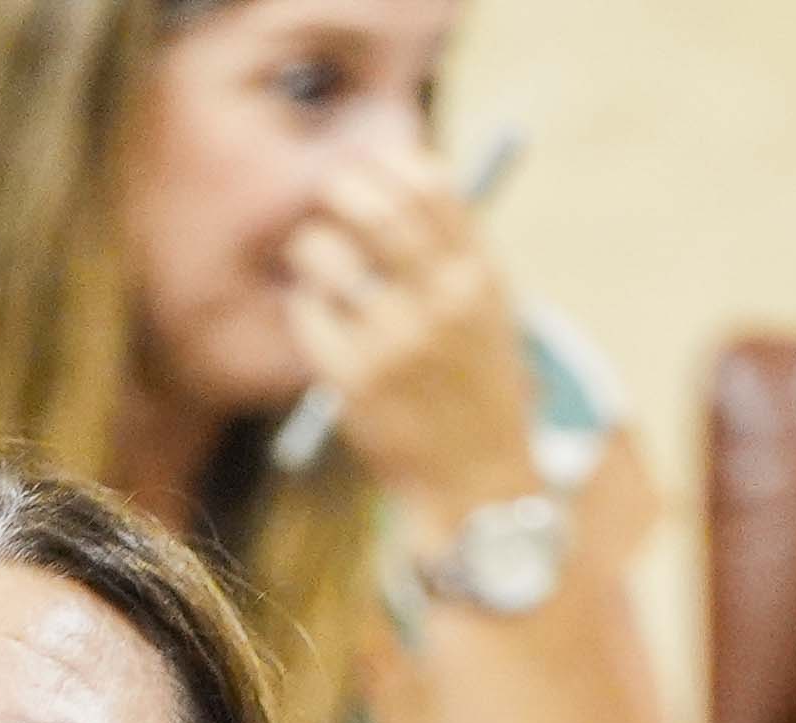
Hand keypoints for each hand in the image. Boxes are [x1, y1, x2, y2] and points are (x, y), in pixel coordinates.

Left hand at [283, 147, 539, 522]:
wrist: (477, 485)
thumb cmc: (476, 390)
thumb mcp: (490, 313)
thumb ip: (454, 248)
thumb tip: (399, 171)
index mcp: (479, 278)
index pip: (430, 185)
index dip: (389, 164)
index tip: (371, 168)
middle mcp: (441, 303)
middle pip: (373, 208)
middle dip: (338, 191)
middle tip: (327, 201)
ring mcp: (395, 342)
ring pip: (325, 254)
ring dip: (311, 247)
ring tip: (317, 261)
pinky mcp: (354, 381)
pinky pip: (306, 311)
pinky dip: (306, 306)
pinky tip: (320, 319)